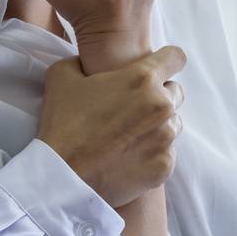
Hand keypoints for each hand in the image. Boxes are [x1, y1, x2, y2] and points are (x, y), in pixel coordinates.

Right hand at [35, 47, 186, 206]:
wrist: (62, 178)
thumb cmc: (62, 125)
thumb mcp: (61, 78)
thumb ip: (80, 61)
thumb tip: (84, 62)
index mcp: (142, 79)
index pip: (175, 57)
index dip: (166, 61)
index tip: (158, 69)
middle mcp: (161, 106)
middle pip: (176, 92)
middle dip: (158, 96)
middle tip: (132, 109)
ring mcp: (166, 138)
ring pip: (173, 124)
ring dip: (157, 126)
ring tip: (128, 135)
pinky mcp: (165, 166)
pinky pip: (167, 153)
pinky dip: (153, 154)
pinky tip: (128, 157)